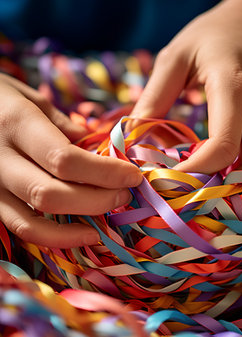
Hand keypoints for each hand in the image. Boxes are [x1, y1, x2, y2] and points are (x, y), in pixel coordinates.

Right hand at [0, 73, 141, 247]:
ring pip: (32, 222)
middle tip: (125, 194)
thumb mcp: (31, 99)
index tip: (133, 175)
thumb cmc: (0, 98)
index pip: (66, 159)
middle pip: (52, 194)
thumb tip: (98, 151)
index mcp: (16, 124)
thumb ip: (64, 127)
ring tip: (107, 219)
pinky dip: (55, 238)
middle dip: (97, 200)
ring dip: (77, 227)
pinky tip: (82, 233)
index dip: (105, 173)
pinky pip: (22, 229)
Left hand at [131, 0, 241, 173]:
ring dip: (234, 183)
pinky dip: (237, 172)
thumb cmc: (210, 36)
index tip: (167, 180)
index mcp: (233, 88)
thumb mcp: (174, 58)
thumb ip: (154, 97)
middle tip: (189, 190)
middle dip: (225, 188)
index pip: (222, 146)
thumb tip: (132, 137)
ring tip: (199, 184)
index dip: (195, 171)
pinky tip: (213, 172)